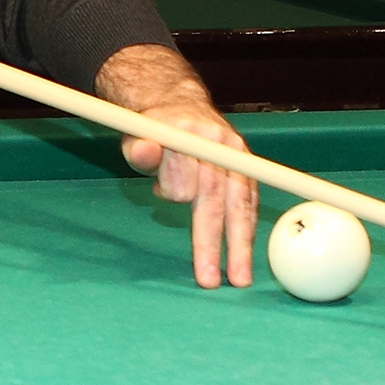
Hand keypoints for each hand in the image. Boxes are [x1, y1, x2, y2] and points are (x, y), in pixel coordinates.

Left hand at [96, 43, 256, 288]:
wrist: (181, 105)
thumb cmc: (154, 128)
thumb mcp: (135, 134)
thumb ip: (140, 148)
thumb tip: (145, 152)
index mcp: (191, 132)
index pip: (189, 174)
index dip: (180, 195)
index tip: (174, 212)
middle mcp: (220, 142)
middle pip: (220, 198)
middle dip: (217, 242)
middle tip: (212, 279)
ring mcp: (238, 154)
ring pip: (241, 204)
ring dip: (241, 243)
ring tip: (240, 278)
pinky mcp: (247, 165)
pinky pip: (249, 201)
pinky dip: (246, 227)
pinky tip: (243, 254)